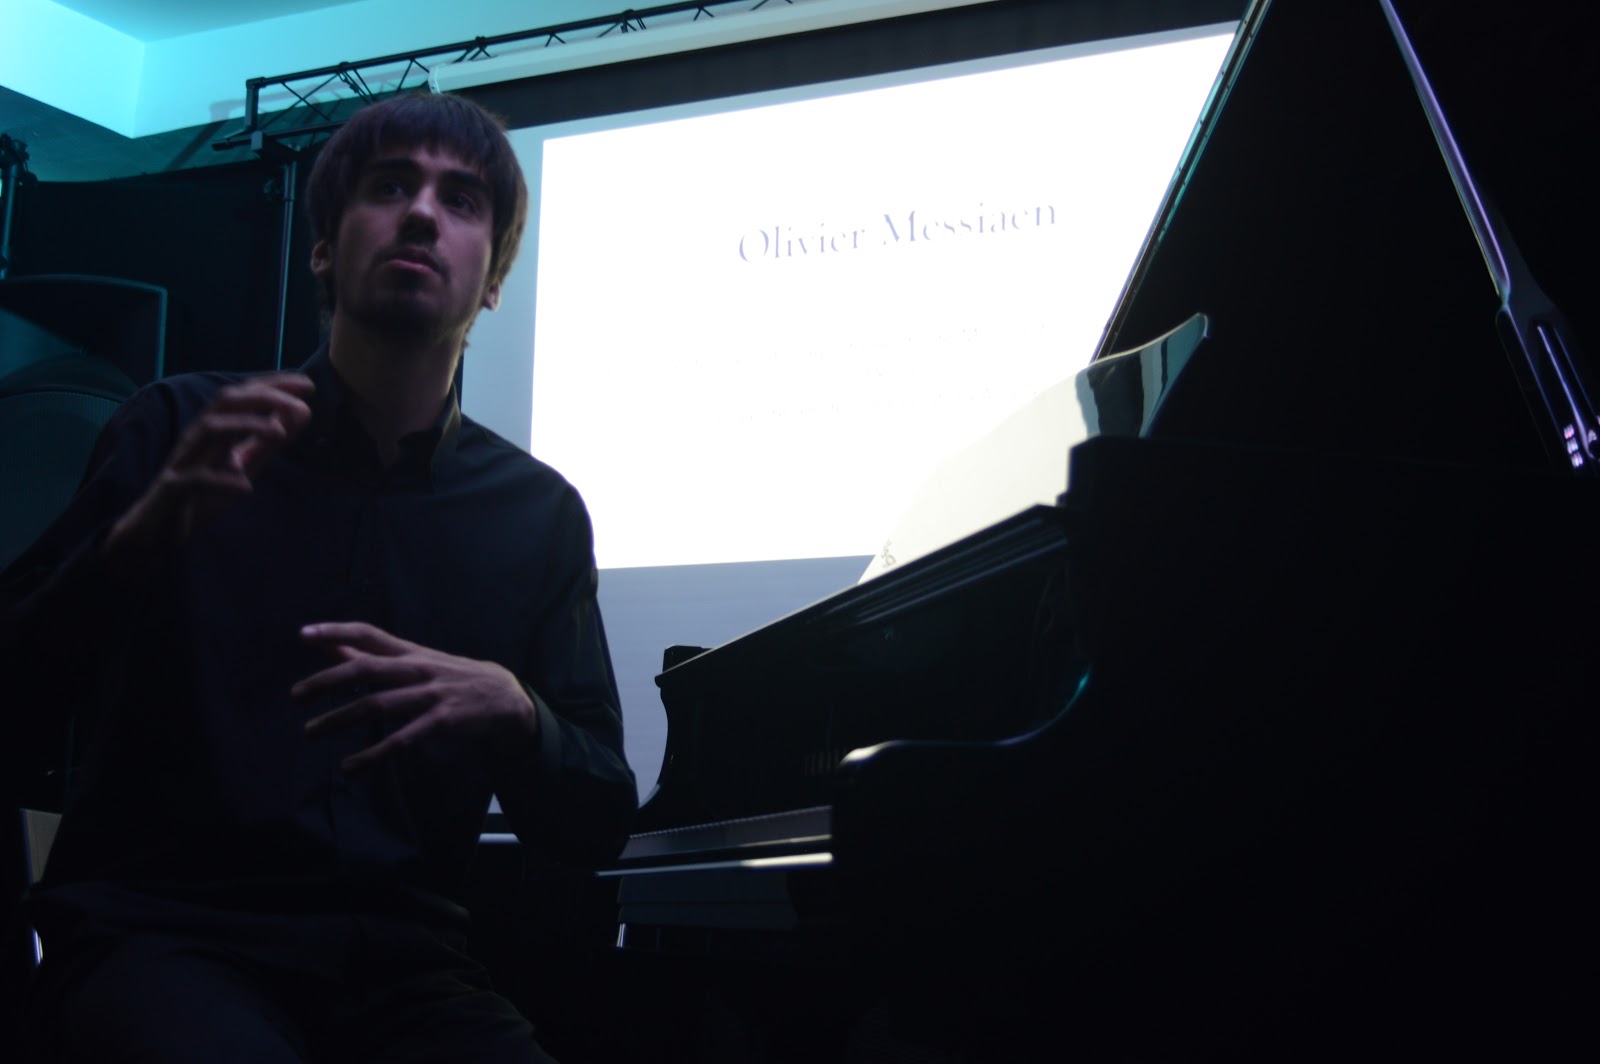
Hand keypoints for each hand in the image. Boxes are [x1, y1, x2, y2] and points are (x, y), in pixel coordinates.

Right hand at [102, 373, 314, 570]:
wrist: (156, 532)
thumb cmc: (201, 494)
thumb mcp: (243, 465)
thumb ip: (269, 442)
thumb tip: (302, 413)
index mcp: (215, 429)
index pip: (243, 396)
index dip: (273, 385)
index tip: (308, 385)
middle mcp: (198, 437)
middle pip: (225, 401)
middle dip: (264, 397)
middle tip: (300, 406)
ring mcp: (184, 460)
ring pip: (208, 429)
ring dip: (245, 426)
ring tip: (279, 433)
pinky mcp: (173, 489)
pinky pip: (195, 479)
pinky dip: (221, 480)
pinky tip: (245, 486)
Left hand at [294, 621, 538, 773]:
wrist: (505, 698)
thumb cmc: (451, 677)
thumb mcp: (416, 660)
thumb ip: (373, 655)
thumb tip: (329, 645)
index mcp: (410, 652)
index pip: (369, 633)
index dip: (336, 631)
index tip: (303, 635)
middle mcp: (418, 669)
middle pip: (367, 669)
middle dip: (327, 681)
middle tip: (296, 696)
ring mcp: (431, 696)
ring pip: (378, 705)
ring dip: (340, 719)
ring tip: (311, 731)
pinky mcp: (441, 723)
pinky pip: (401, 740)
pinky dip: (372, 755)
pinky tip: (349, 767)